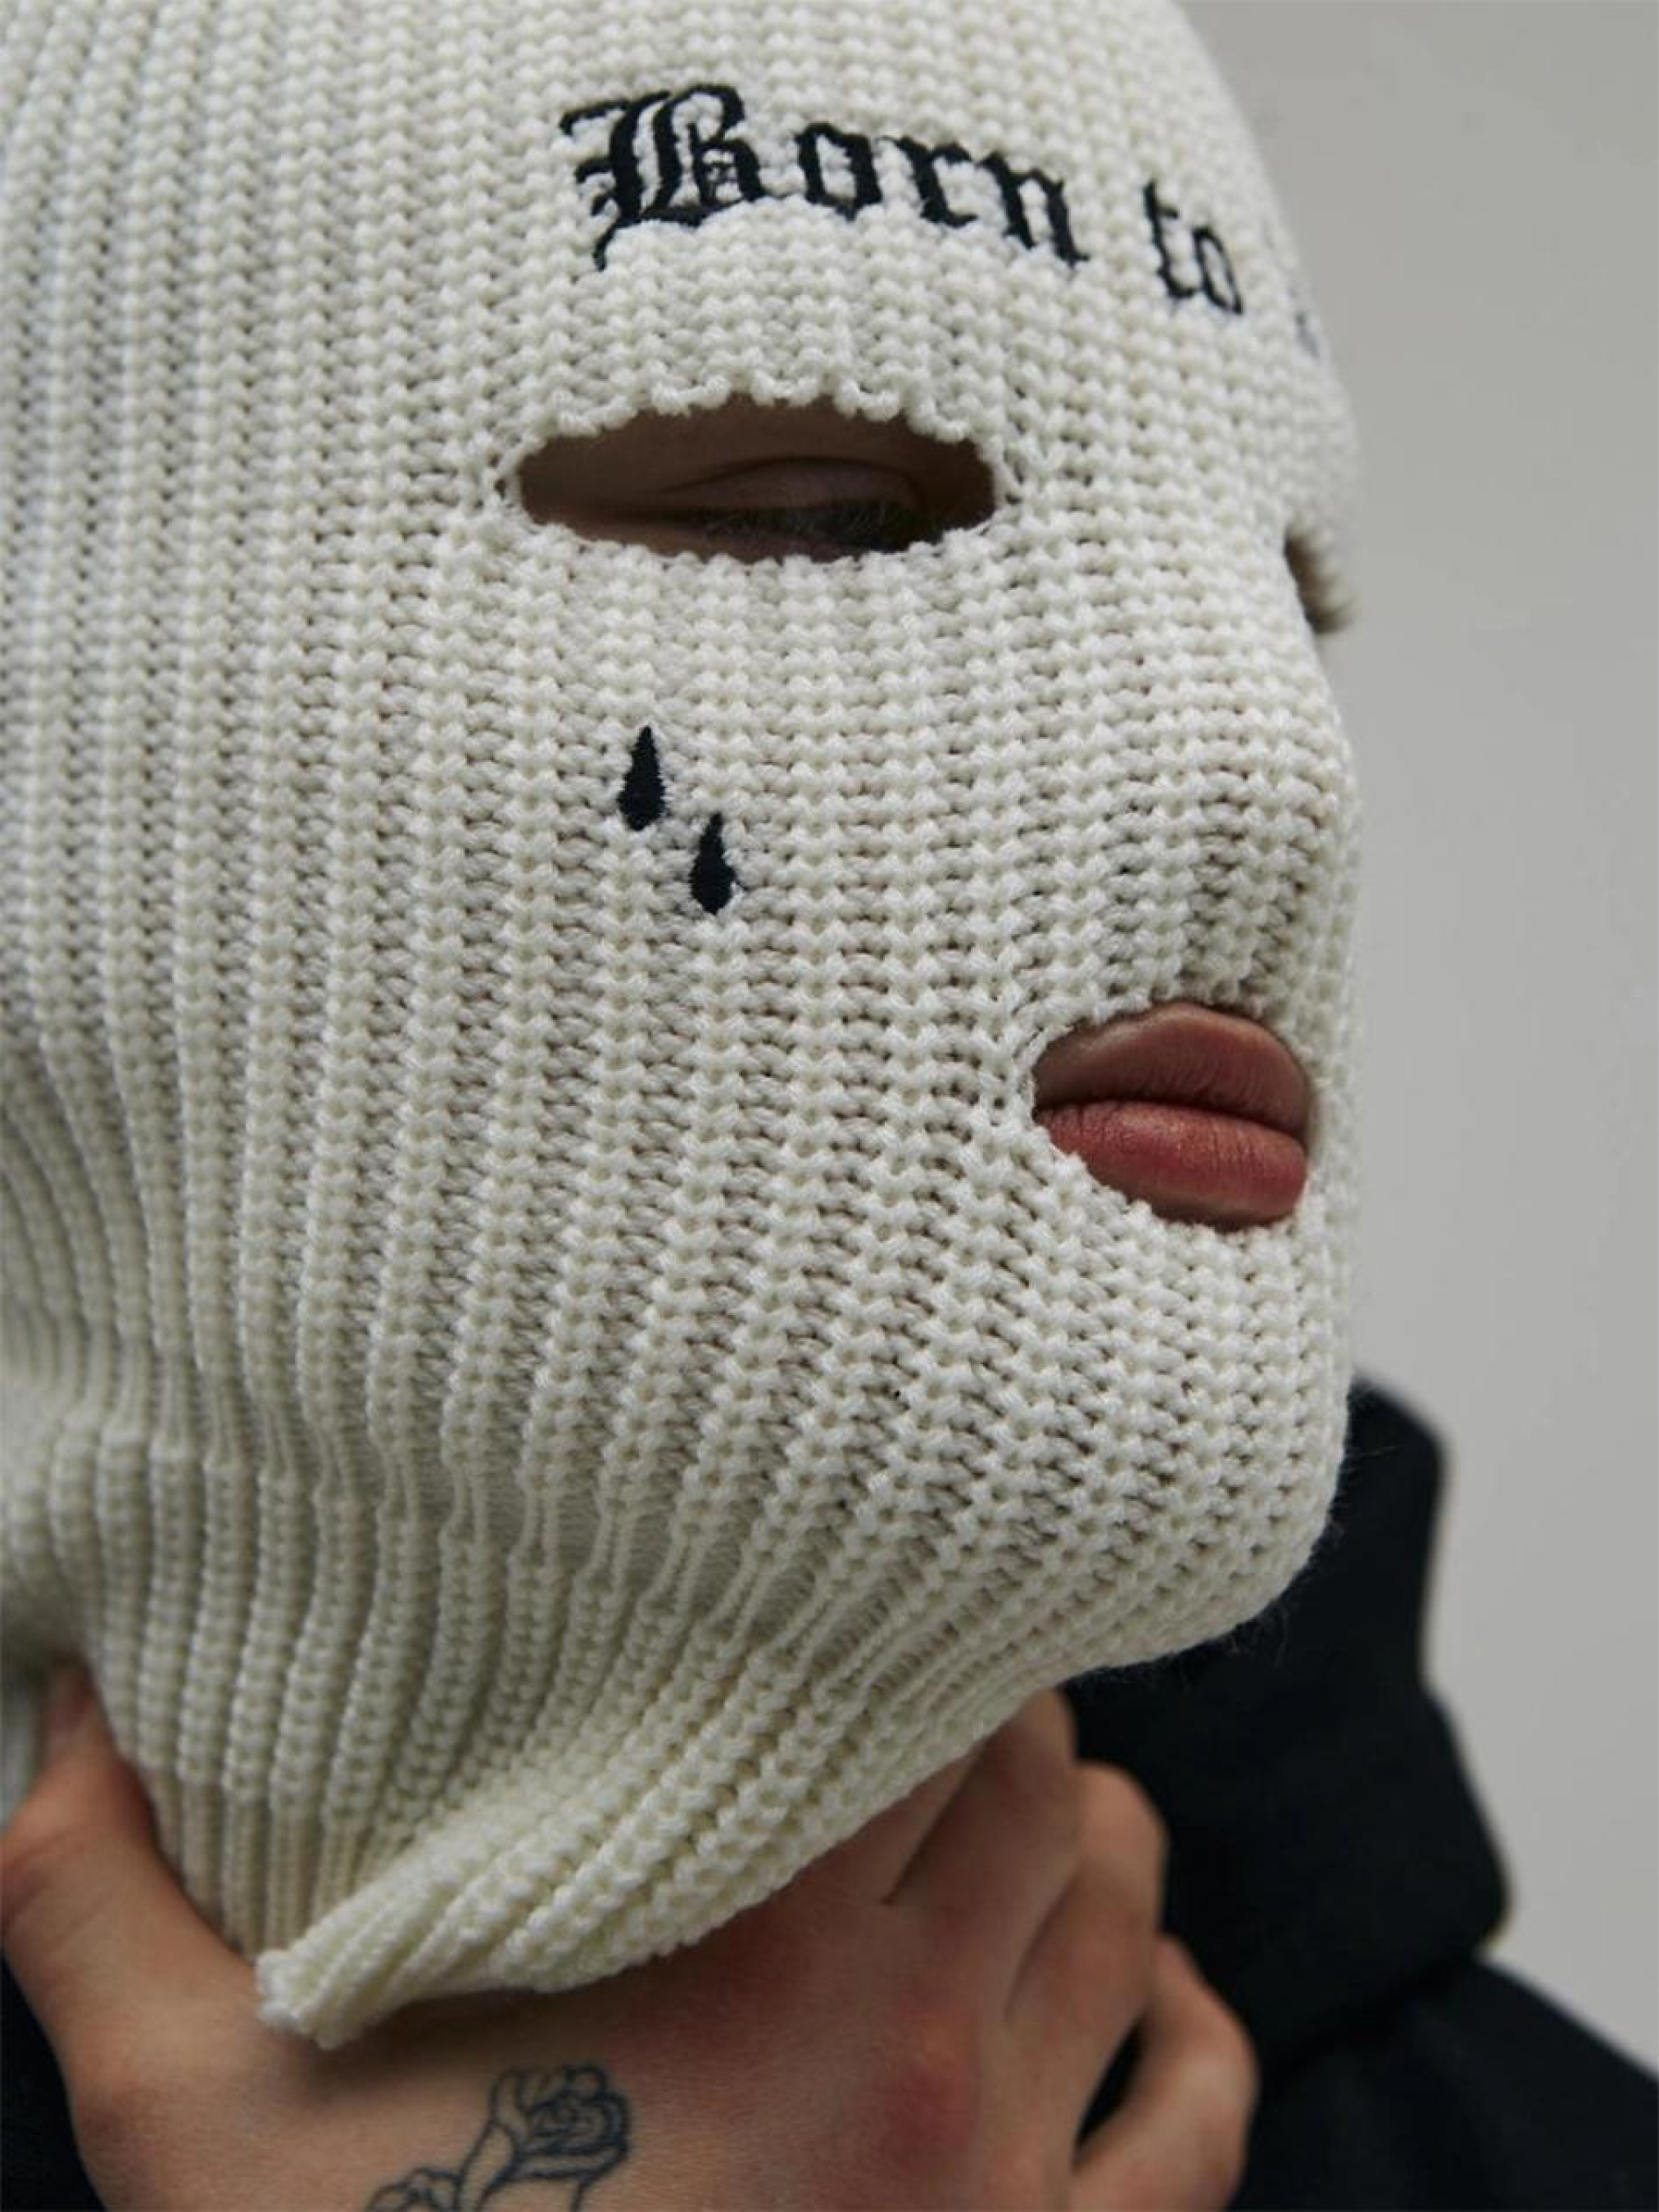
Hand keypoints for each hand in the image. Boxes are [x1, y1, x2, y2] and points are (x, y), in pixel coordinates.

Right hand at [1, 1666, 1257, 2209]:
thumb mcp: (194, 2132)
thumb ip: (102, 1908)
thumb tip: (51, 1712)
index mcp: (753, 1967)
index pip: (903, 1702)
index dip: (895, 1618)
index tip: (857, 1575)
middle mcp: (919, 2051)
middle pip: (1035, 1784)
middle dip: (988, 1706)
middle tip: (923, 1665)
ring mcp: (1011, 2179)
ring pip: (1126, 1909)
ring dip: (1094, 1825)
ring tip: (1025, 1779)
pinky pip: (1196, 2118)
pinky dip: (1191, 2025)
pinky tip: (1149, 1975)